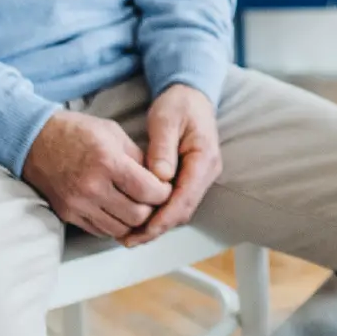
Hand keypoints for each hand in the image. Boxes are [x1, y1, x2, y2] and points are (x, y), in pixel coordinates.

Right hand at [23, 110, 171, 238]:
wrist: (36, 142)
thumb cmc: (80, 133)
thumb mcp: (115, 134)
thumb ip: (139, 157)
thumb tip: (161, 177)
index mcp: (108, 163)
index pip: (147, 191)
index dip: (164, 193)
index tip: (166, 187)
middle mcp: (92, 188)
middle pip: (137, 216)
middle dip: (152, 209)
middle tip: (154, 199)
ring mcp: (78, 205)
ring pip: (120, 229)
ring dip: (134, 220)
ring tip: (138, 205)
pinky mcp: (68, 215)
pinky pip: (100, 231)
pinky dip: (115, 224)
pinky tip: (119, 210)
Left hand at [122, 84, 222, 247]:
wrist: (191, 95)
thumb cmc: (178, 104)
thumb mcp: (166, 120)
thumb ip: (163, 149)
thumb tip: (160, 178)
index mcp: (204, 156)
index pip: (185, 196)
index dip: (163, 218)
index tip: (142, 231)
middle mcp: (207, 170)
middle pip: (184, 209)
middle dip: (158, 228)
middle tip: (129, 239)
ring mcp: (201, 175)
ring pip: (181, 209)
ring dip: (158, 224)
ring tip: (130, 235)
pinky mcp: (192, 177)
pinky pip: (177, 201)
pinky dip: (160, 214)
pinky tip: (140, 219)